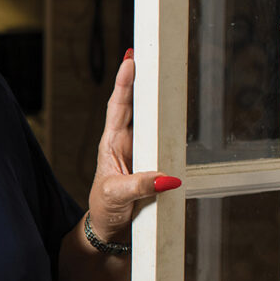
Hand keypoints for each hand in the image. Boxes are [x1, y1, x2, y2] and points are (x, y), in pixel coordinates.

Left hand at [87, 51, 180, 243]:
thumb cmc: (105, 209)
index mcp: (111, 144)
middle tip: (145, 52)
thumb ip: (141, 186)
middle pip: (132, 104)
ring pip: (147, 118)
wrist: (109, 227)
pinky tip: (174, 107)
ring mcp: (137, 150)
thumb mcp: (118, 196)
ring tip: (158, 70)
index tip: (130, 60)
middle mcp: (123, 142)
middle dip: (137, 78)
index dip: (123, 83)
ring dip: (151, 96)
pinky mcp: (150, 161)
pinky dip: (167, 121)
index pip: (117, 107)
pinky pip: (161, 137)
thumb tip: (168, 177)